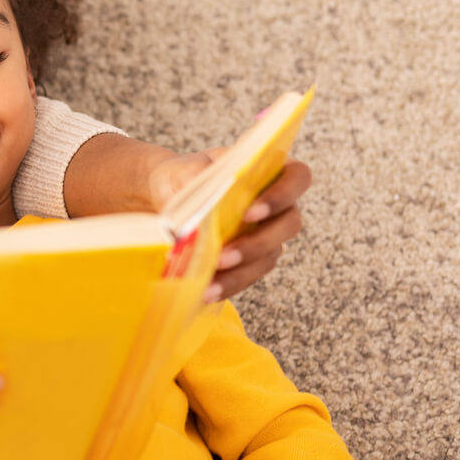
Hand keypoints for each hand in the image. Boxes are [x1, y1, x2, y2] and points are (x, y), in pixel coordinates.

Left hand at [149, 151, 310, 302]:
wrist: (162, 197)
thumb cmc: (182, 176)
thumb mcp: (185, 168)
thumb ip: (195, 173)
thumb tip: (200, 189)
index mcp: (268, 172)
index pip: (297, 177)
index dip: (281, 195)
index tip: (250, 212)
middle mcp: (275, 205)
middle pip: (289, 224)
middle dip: (258, 243)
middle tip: (225, 254)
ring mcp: (265, 234)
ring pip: (269, 255)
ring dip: (241, 271)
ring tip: (210, 282)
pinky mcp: (249, 259)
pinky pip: (248, 275)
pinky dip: (228, 285)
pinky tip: (207, 291)